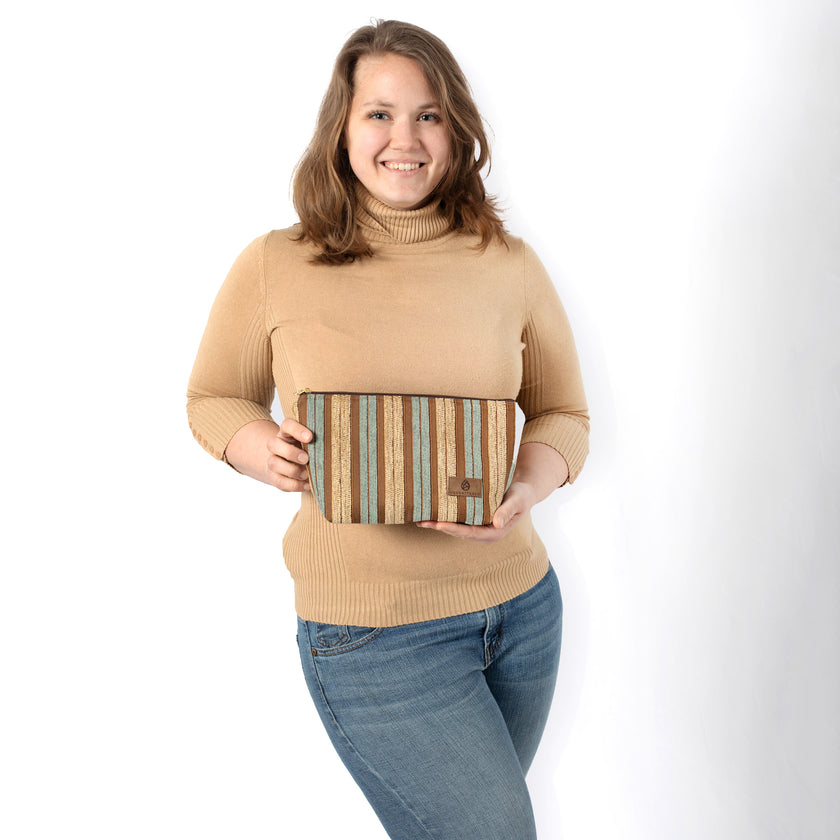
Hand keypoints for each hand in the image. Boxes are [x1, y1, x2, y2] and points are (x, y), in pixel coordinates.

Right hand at [265, 417, 313, 491]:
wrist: (289, 464)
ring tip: (306, 474)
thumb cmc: (305, 450)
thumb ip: (317, 441)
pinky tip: (307, 485)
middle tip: (306, 458)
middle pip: (274, 444)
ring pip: (274, 464)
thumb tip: (334, 445)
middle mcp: (276, 445)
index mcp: (286, 433)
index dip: (296, 430)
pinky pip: (279, 481)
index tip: (310, 437)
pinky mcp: (274, 477)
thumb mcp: (310, 443)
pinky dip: (294, 485)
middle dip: (291, 452)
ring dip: (292, 470)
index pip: (286, 425)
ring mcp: (273, 461)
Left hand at [414, 442, 569, 541]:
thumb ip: (507, 511)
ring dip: (438, 523)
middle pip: (458, 531)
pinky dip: (444, 515)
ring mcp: (478, 526)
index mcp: (494, 532)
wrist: (523, 490)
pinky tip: (431, 511)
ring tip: (419, 518)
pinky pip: (457, 519)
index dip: (453, 529)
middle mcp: (483, 532)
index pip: (470, 533)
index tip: (439, 525)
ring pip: (455, 526)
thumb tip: (496, 523)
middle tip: (421, 521)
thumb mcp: (517, 501)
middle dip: (439, 527)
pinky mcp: (474, 518)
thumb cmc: (522, 495)